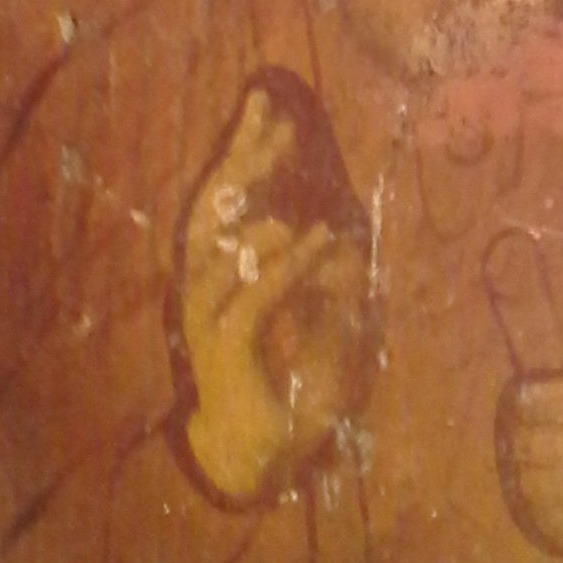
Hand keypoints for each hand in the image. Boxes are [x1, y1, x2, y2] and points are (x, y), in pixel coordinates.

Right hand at [179, 90, 373, 501]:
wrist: (268, 454)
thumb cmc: (295, 384)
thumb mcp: (330, 317)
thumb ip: (336, 271)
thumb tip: (353, 217)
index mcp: (225, 274)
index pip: (227, 199)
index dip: (243, 152)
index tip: (269, 108)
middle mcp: (209, 289)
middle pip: (215, 210)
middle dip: (244, 159)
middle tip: (272, 113)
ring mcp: (210, 321)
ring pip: (225, 251)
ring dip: (261, 206)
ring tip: (288, 165)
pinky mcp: (226, 351)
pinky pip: (255, 299)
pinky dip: (288, 265)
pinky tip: (319, 238)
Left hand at [496, 352, 562, 557]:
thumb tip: (543, 388)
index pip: (553, 403)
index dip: (525, 404)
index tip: (517, 403)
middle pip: (547, 448)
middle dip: (520, 445)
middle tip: (512, 442)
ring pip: (556, 490)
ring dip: (527, 482)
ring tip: (520, 473)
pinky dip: (549, 516)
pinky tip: (540, 505)